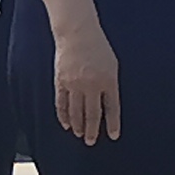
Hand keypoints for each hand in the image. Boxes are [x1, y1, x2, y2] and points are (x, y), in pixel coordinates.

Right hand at [50, 22, 121, 145]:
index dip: (113, 124)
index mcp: (108, 80)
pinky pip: (61, 104)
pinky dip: (63, 116)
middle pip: (92, 114)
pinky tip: (66, 125)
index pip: (112, 108)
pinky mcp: (61, 81)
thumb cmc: (98, 47)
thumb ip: (110, 84)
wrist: (77, 32)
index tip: (113, 136)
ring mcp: (75, 84)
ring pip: (76, 112)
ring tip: (80, 135)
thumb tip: (107, 105)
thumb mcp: (112, 65)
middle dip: (93, 130)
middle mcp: (92, 84)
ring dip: (78, 126)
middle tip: (92, 142)